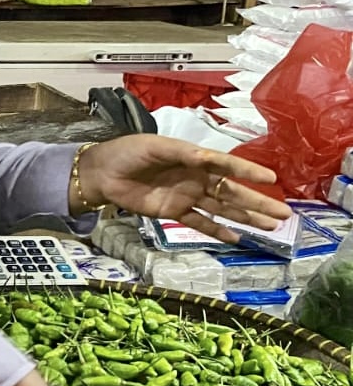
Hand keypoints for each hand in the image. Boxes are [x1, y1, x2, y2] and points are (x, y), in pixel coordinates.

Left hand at [75, 134, 291, 243]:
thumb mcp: (155, 146)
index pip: (228, 166)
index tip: (272, 178)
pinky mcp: (173, 213)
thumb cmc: (128, 153)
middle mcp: (196, 178)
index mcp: (195, 159)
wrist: (102, 173)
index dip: (249, 171)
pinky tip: (237, 239)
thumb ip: (182, 153)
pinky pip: (199, 223)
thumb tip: (208, 157)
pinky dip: (217, 231)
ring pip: (222, 209)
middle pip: (232, 192)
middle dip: (258, 202)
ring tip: (271, 226)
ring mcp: (187, 197)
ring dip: (246, 218)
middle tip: (284, 213)